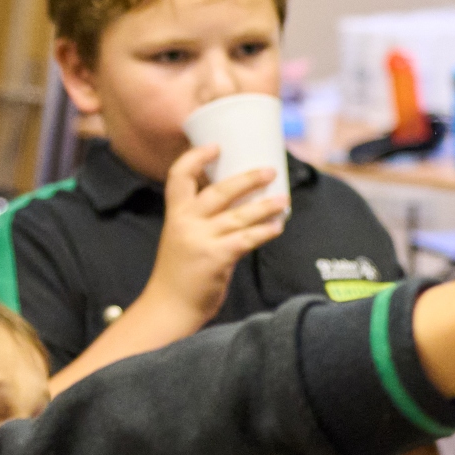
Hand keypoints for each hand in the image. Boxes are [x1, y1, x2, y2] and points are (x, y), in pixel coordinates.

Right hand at [145, 144, 288, 328]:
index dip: (195, 157)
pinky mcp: (216, 258)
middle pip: (218, 190)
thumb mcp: (181, 238)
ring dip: (265, 206)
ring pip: (239, 215)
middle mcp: (186, 223)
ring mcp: (201, 240)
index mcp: (175, 215)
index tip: (215, 146)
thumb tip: (240, 207)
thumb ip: (203, 222)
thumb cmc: (180, 274)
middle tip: (270, 171)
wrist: (169, 308)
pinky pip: (246, 239)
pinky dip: (265, 231)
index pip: (178, 176)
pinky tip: (277, 227)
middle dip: (248, 178)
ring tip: (284, 200)